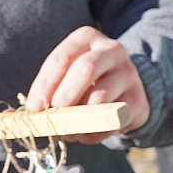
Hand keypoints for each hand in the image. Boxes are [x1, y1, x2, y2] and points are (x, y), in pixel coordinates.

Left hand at [24, 27, 149, 141]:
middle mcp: (111, 50)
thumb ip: (53, 87)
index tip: (34, 107)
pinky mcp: (138, 99)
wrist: (126, 89)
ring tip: (65, 130)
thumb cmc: (86, 81)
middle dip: (65, 95)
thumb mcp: (68, 74)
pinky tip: (83, 135)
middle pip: (85, 69)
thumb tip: (36, 111)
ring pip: (100, 97)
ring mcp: (128, 73)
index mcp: (87, 38)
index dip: (45, 85)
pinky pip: (112, 119)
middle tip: (53, 115)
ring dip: (78, 119)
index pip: (62, 59)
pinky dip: (93, 132)